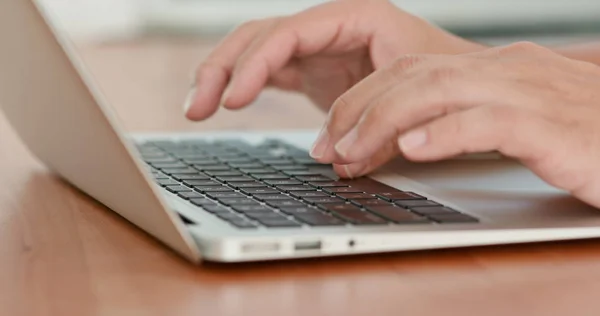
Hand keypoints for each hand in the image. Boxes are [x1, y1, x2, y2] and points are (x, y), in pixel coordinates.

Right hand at [184, 0, 481, 119]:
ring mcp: (319, 48)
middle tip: (199, 107)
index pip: (290, 32)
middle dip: (223, 68)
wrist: (463, 82)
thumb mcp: (421, 95)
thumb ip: (380, 125)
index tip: (235, 98)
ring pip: (255, 51)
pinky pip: (266, 70)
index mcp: (357, 17)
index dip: (256, 63)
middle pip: (260, 35)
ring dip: (222, 75)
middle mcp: (331, 27)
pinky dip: (241, 85)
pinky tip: (220, 103)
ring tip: (196, 108)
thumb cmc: (451, 78)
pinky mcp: (313, 70)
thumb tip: (333, 160)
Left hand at [312, 42, 599, 208]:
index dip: (363, 100)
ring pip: (438, 90)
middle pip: (412, 75)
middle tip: (326, 146)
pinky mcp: (552, 125)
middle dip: (359, 109)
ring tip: (351, 150)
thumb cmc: (584, 139)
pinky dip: (446, 132)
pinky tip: (415, 147)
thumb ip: (464, 122)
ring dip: (384, 121)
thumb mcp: (514, 124)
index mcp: (493, 68)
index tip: (333, 134)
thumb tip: (408, 140)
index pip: (411, 70)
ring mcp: (529, 93)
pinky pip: (489, 122)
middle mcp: (506, 70)